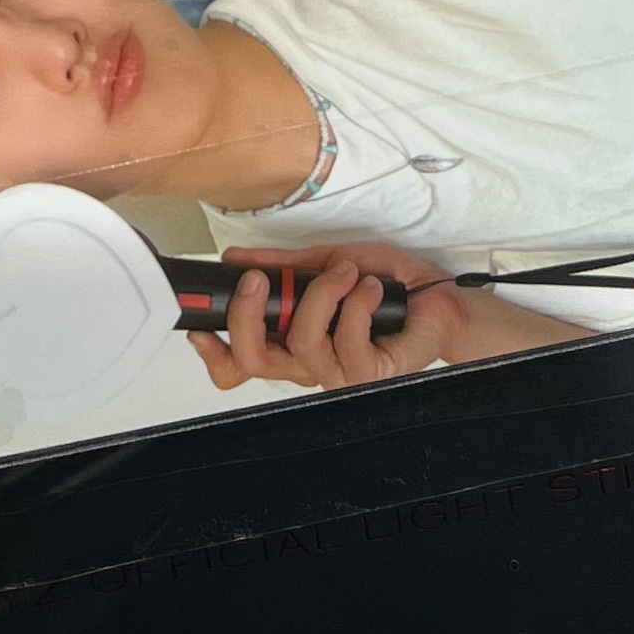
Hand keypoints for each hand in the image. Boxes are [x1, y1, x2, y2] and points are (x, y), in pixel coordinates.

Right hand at [188, 242, 597, 394]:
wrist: (433, 296)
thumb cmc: (381, 285)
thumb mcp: (324, 262)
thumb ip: (281, 266)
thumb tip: (236, 259)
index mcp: (290, 339)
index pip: (239, 364)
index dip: (214, 353)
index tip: (200, 325)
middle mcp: (308, 363)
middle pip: (255, 362)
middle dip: (248, 317)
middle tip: (258, 280)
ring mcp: (338, 373)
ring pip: (302, 345)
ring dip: (322, 296)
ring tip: (346, 272)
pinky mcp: (369, 374)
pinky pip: (347, 342)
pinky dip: (356, 304)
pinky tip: (368, 289)